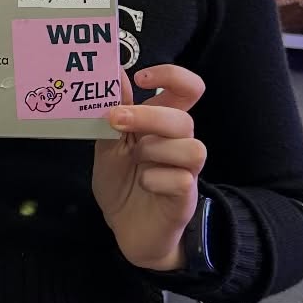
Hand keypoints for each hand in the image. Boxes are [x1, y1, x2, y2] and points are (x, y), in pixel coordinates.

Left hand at [93, 65, 206, 271]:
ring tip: (135, 160)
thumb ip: (115, 113)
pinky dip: (156, 179)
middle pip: (184, 119)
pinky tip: (143, 184)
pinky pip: (182, 181)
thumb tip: (117, 73)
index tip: (141, 78)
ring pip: (192, 148)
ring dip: (156, 149)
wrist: (125, 229)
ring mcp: (186, 172)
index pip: (187, 90)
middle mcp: (179, 144)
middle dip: (149, 115)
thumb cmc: (122, 183)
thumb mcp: (110, 145)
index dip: (172, 75)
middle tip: (116, 120)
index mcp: (162, 126)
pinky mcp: (184, 199)